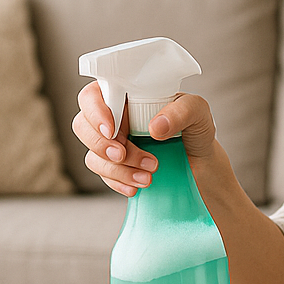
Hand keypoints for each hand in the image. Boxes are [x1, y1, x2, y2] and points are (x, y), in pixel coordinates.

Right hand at [70, 83, 217, 196]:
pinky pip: (103, 176)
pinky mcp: (115, 167)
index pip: (93, 95)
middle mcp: (114, 118)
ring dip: (117, 168)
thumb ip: (181, 112)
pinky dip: (119, 182)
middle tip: (124, 154)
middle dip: (103, 145)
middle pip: (82, 126)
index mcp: (126, 95)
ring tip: (149, 175)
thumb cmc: (195, 129)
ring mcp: (112, 144)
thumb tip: (155, 127)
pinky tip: (137, 187)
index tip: (113, 130)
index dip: (95, 112)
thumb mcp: (197, 111)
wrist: (201, 163)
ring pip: (93, 155)